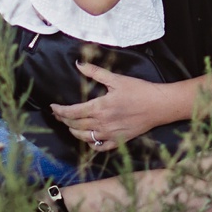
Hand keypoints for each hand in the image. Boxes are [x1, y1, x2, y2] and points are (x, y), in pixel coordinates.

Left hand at [51, 62, 180, 151]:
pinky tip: (89, 138)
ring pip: (85, 137)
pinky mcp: (119, 140)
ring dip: (74, 132)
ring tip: (69, 126)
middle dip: (63, 120)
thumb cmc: (139, 90)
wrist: (159, 105)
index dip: (60, 111)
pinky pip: (100, 147)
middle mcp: (102, 123)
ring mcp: (110, 134)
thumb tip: (79, 64)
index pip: (72, 112)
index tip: (53, 107)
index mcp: (100, 107)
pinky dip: (91, 144)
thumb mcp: (117, 79)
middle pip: (75, 125)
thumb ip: (95, 72)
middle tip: (58, 115)